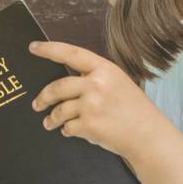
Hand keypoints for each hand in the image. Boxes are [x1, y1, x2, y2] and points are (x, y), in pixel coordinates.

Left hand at [28, 40, 172, 159]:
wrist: (149, 136)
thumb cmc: (135, 110)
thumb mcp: (119, 83)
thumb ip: (94, 79)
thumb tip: (65, 85)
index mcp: (105, 69)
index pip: (71, 53)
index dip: (49, 49)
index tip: (33, 47)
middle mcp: (96, 84)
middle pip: (57, 87)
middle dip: (43, 97)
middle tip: (37, 104)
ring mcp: (92, 104)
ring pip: (59, 110)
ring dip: (52, 118)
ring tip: (49, 123)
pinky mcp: (89, 125)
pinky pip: (68, 127)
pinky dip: (67, 131)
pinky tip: (71, 131)